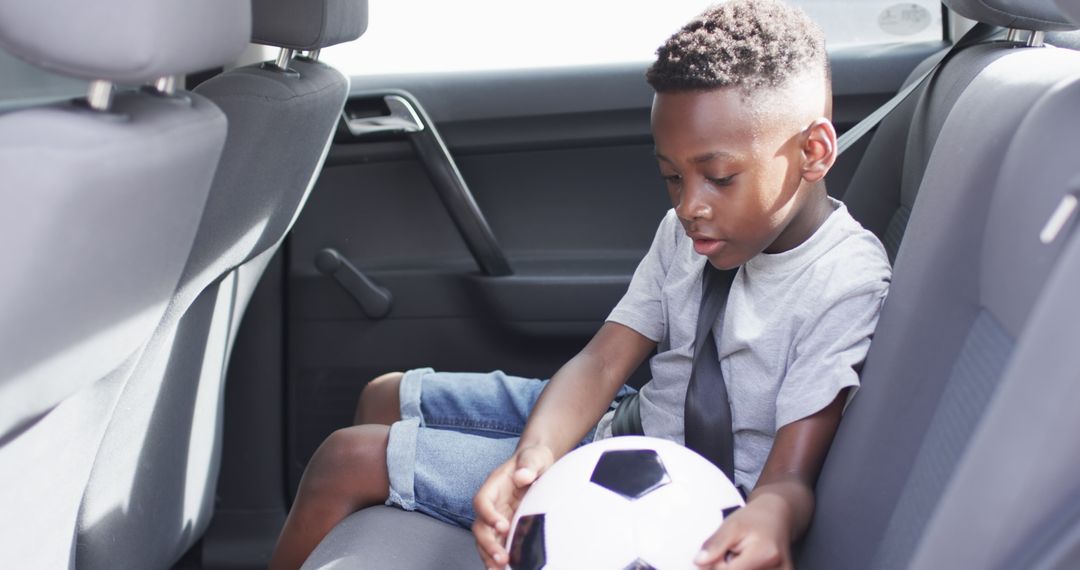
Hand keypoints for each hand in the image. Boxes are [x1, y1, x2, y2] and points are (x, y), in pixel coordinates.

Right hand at [472, 444, 554, 569]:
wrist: (537, 466)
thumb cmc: (534, 460)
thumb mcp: (534, 457)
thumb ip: (529, 465)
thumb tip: (524, 476)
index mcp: (494, 486)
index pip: (482, 501)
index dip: (488, 515)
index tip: (502, 526)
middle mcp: (492, 504)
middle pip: (480, 526)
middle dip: (488, 544)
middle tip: (502, 558)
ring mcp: (497, 518)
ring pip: (486, 540)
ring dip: (490, 556)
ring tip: (501, 569)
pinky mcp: (506, 528)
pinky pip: (499, 544)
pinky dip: (500, 557)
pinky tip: (508, 568)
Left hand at [694, 494, 792, 569]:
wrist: (777, 517)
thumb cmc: (755, 519)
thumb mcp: (731, 525)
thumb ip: (715, 545)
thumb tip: (699, 562)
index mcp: (765, 555)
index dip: (716, 565)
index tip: (718, 553)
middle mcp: (780, 569)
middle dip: (726, 567)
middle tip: (732, 552)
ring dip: (736, 568)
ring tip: (742, 557)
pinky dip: (745, 569)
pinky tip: (748, 563)